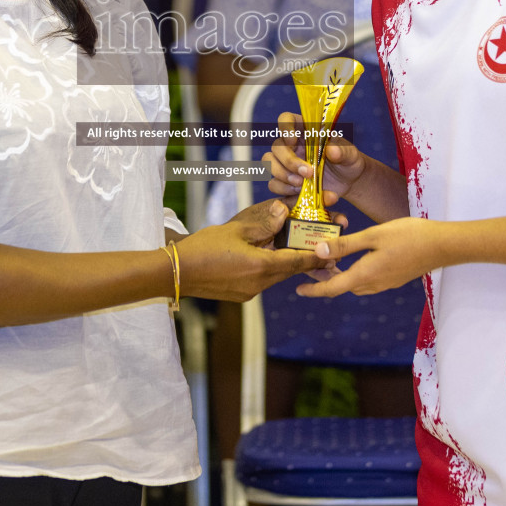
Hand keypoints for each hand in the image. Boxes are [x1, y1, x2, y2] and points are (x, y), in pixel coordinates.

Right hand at [177, 199, 327, 301]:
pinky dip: (269, 268)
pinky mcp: (240, 294)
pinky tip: (265, 256)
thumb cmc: (202, 249)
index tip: (332, 250)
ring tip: (293, 248)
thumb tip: (283, 211)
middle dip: (303, 258)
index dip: (316, 256)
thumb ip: (262, 222)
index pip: (297, 261)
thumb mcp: (234, 229)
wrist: (174, 274)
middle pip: (289, 270)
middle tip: (319, 248)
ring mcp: (249, 292)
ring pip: (276, 275)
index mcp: (261, 267)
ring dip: (285, 262)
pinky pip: (262, 279)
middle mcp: (259, 284)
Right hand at [263, 110, 368, 206]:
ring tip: (302, 185)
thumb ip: (342, 150)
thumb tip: (332, 150)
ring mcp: (286, 163)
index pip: (286, 119)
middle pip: (276, 147)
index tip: (292, 140)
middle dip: (288, 162)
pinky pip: (274, 184)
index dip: (284, 127)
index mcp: (305, 130)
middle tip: (307, 173)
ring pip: (270, 164)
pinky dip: (286, 191)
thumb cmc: (347, 161)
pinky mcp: (286, 181)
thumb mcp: (350, 154)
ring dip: (283, 176)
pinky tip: (302, 193)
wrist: (349, 182)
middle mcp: (291, 145)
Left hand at [296, 217, 444, 297]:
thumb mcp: (374, 235)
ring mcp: (386, 283)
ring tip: (331, 258)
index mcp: (365, 274)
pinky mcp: (394, 278)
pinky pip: (367, 280)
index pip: (332, 289)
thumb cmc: (409, 236)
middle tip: (312, 264)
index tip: (298, 290)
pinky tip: (355, 257)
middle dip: (325, 279)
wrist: (443, 246)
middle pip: (342, 287)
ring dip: (340, 276)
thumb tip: (319, 251)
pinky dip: (355, 273)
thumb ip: (346, 244)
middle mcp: (374, 284)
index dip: (313, 290)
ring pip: (355, 284)